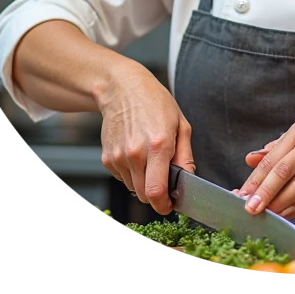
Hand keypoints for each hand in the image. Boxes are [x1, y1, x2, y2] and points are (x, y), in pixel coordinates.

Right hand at [97, 61, 195, 214]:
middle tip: (164, 179)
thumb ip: (185, 156)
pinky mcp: (106, 158)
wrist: (123, 88)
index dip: (164, 205)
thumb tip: (188, 180)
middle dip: (157, 194)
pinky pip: (122, 178)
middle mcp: (135, 153)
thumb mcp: (181, 124)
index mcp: (158, 144)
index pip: (157, 191)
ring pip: (133, 188)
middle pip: (145, 195)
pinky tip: (136, 153)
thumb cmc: (155, 102)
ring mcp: (118, 157)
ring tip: (149, 158)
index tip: (170, 205)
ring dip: (144, 182)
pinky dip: (131, 173)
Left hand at [238, 119, 294, 218]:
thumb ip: (273, 151)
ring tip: (264, 214)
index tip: (241, 193)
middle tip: (249, 208)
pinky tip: (282, 214)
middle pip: (283, 171)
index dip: (256, 178)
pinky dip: (293, 208)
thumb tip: (249, 159)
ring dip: (277, 204)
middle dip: (263, 192)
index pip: (273, 157)